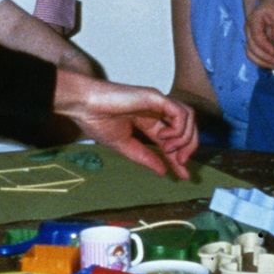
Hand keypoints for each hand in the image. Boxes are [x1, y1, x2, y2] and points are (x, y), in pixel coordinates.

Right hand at [53, 71, 198, 178]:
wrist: (85, 106)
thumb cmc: (97, 121)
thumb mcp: (124, 146)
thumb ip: (145, 157)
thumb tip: (164, 172)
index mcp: (148, 122)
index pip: (172, 141)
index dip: (179, 158)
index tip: (183, 176)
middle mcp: (156, 111)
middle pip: (186, 128)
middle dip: (188, 148)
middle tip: (180, 163)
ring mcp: (158, 103)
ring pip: (189, 119)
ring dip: (184, 138)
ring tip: (168, 149)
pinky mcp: (156, 97)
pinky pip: (181, 113)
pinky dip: (179, 129)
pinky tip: (164, 137)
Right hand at [245, 0, 273, 69]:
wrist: (271, 1)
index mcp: (253, 21)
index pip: (257, 37)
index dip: (266, 47)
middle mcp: (248, 30)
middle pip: (251, 48)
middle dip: (265, 57)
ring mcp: (249, 36)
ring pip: (250, 53)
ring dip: (262, 62)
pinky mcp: (252, 42)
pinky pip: (253, 54)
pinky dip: (260, 61)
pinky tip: (270, 64)